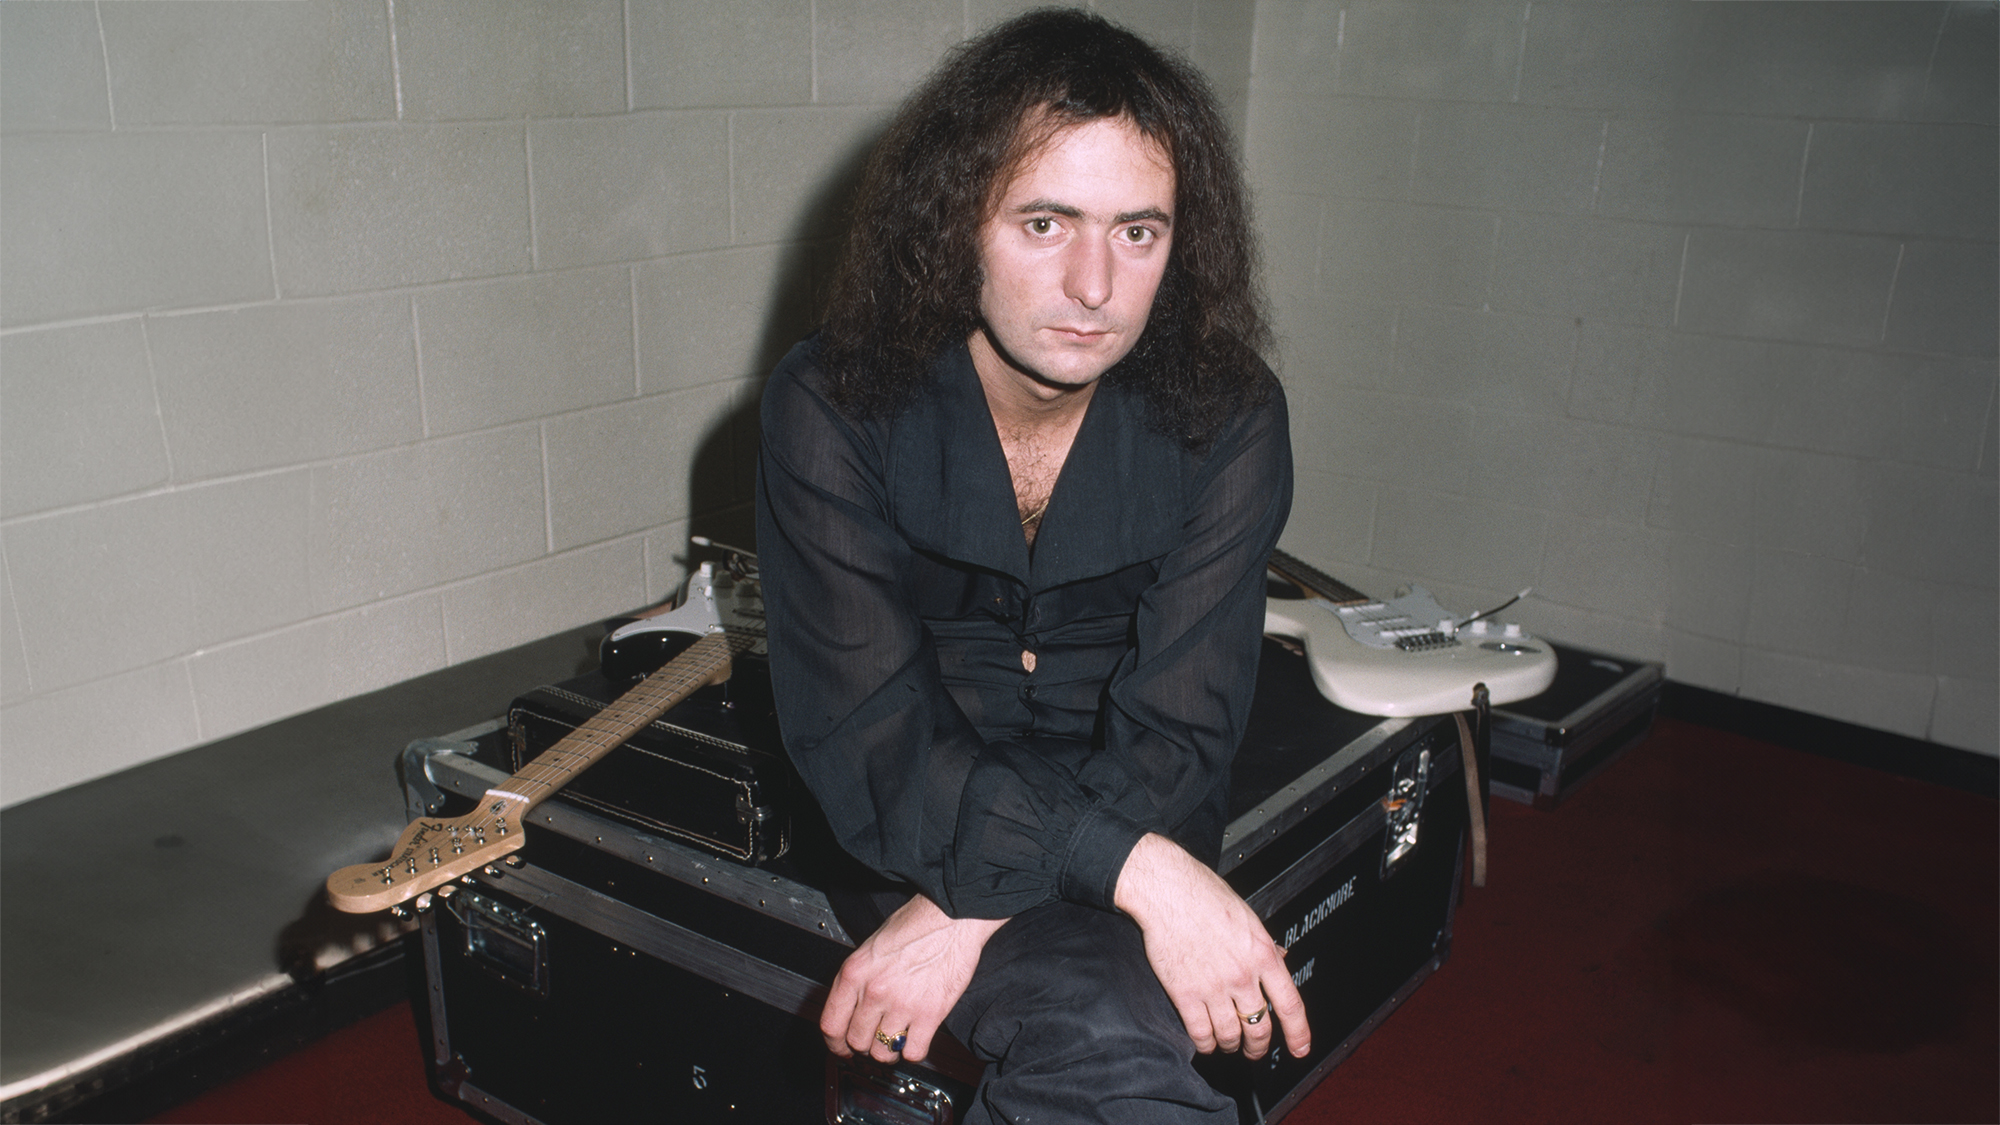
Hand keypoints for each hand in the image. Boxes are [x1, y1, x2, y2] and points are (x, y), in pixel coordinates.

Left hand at [820, 895, 1006, 1063]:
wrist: (952, 916)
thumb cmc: (916, 924)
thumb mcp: (871, 946)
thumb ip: (859, 979)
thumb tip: (852, 1007)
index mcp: (855, 973)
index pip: (831, 1024)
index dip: (835, 1043)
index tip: (842, 1047)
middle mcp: (874, 991)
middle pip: (856, 1041)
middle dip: (864, 1045)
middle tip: (874, 1040)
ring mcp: (902, 1004)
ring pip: (883, 1052)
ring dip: (889, 1050)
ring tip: (896, 1039)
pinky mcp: (930, 1013)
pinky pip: (913, 1052)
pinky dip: (913, 1050)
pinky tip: (916, 1038)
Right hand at [1114, 833, 1310, 1060]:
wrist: (1168, 890)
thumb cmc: (1205, 895)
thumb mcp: (1248, 917)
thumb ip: (1265, 944)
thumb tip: (1281, 958)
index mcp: (1262, 954)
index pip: (1290, 1004)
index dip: (1298, 1033)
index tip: (1300, 1048)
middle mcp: (1242, 974)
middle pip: (1260, 1027)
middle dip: (1259, 1046)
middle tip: (1255, 1050)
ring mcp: (1213, 986)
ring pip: (1231, 1035)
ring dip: (1231, 1045)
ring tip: (1229, 1045)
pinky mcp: (1185, 993)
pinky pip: (1201, 1032)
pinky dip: (1205, 1044)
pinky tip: (1206, 1043)